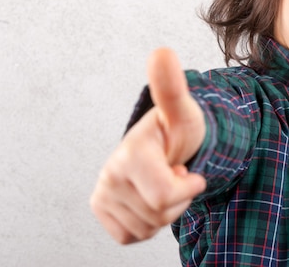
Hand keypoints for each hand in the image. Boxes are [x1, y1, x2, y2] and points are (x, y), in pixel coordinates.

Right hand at [90, 48, 206, 243]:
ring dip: (165, 211)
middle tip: (173, 173)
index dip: (186, 187)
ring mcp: (102, 193)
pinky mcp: (101, 209)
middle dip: (177, 199)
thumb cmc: (177, 131)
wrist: (165, 146)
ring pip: (147, 228)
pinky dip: (148, 223)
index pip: (163, 196)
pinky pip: (132, 236)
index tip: (186, 168)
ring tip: (162, 182)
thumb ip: (172, 88)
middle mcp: (109, 173)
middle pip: (158, 215)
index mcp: (128, 153)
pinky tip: (149, 196)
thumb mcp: (183, 112)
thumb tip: (162, 51)